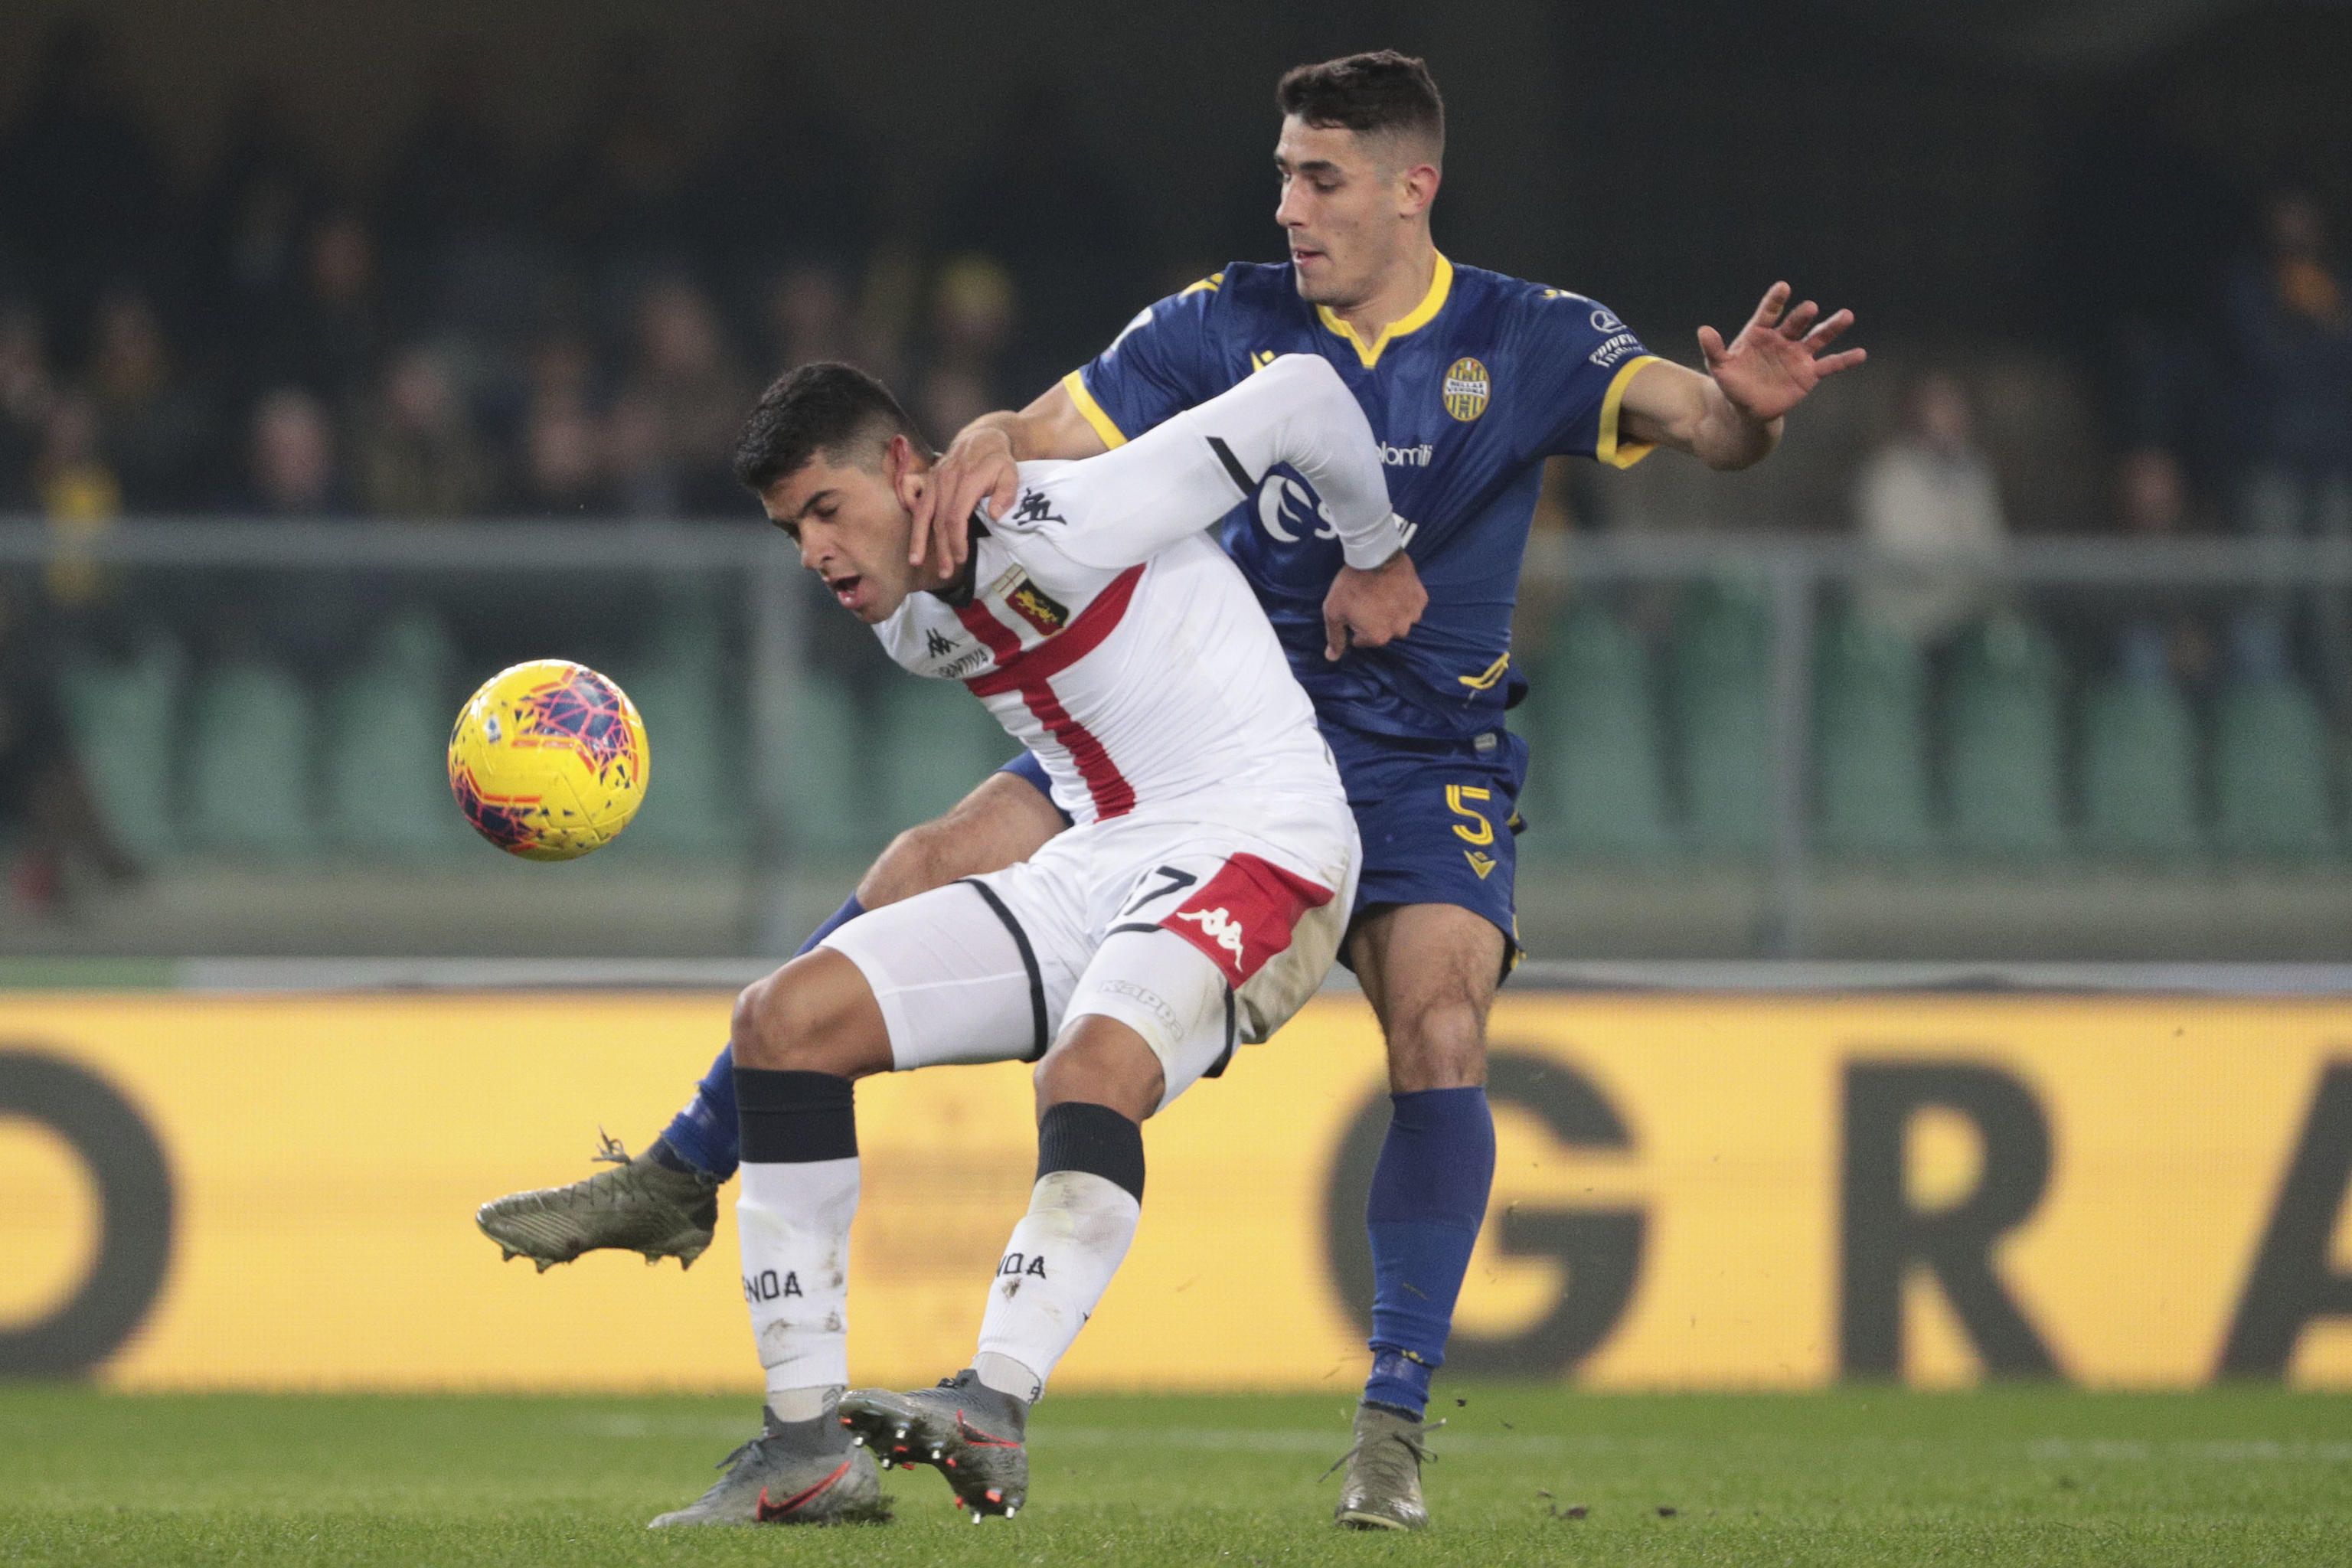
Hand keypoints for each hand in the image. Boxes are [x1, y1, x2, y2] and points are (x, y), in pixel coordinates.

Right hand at [909, 421, 1021, 573]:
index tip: (960, 558)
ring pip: (922, 512)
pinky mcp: (928, 479)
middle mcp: (946, 481)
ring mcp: (934, 480)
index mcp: (967, 481)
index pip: (956, 516)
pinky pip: (915, 500)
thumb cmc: (997, 460)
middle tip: (945, 572)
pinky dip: (912, 519)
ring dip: (919, 539)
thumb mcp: (1011, 472)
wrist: (981, 437)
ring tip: (915, 561)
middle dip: (941, 548)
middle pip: (939, 520)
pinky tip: (912, 537)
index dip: (956, 540)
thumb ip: (1007, 493)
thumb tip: (996, 515)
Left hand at [1322, 551, 1426, 661]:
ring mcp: (1413, 614)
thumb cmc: (1351, 584)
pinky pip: (1412, 605)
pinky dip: (1405, 600)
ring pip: (1400, 619)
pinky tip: (1395, 588)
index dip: (1355, 624)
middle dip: (1376, 620)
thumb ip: (1335, 637)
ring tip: (1382, 593)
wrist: (1374, 555)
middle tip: (1367, 600)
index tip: (1353, 608)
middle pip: (1384, 630)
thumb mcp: (1333, 611)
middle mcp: (1399, 630)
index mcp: (1377, 636)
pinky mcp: (1422, 598)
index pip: (1362, 639)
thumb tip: (1332, 658)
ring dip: (1393, 611)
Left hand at [1697, 282, 1865, 424]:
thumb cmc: (1732, 383)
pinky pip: (1829, 365)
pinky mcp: (1809, 374)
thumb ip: (1713, 349)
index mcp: (1760, 333)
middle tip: (1810, 308)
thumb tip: (1703, 330)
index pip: (1768, 313)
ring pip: (1817, 338)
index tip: (1783, 288)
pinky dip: (1845, 360)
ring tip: (1846, 315)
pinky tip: (1861, 354)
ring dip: (1831, 327)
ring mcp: (1797, 355)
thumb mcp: (1720, 367)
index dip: (1775, 301)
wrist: (1746, 408)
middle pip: (1795, 324)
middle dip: (1802, 316)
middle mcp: (1782, 340)